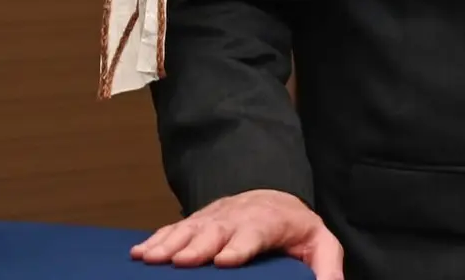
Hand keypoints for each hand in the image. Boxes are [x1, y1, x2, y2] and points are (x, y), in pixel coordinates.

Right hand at [131, 189, 342, 277]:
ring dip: (169, 243)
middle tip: (181, 261)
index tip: (226, 259)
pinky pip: (173, 230)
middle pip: (216, 231)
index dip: (240, 246)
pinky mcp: (195, 224)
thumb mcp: (319, 243)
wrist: (271, 198)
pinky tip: (138, 254)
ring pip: (189, 229)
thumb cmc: (295, 229)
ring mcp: (212, 219)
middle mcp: (237, 218)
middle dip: (198, 245)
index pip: (254, 233)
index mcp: (268, 223)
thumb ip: (326, 266)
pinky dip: (155, 240)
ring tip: (150, 258)